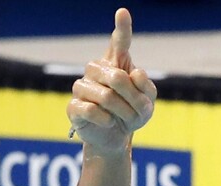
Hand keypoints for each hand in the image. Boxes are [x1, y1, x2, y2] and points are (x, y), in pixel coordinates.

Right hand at [67, 8, 156, 153]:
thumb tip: (134, 73)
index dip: (122, 28)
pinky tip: (108, 122)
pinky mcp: (73, 106)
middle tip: (138, 112)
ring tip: (124, 119)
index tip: (123, 12)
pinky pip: (92, 110)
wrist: (115, 138)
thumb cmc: (131, 115)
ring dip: (122, 112)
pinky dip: (106, 119)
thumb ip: (146, 87)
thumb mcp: (148, 103)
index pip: (119, 42)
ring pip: (105, 96)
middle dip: (133, 99)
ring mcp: (81, 87)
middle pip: (117, 77)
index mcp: (115, 64)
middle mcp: (95, 70)